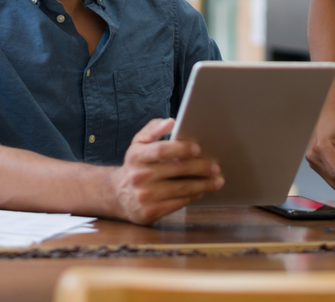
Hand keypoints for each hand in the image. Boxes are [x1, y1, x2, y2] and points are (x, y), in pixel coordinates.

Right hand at [106, 118, 223, 224]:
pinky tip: (202, 191)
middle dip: (201, 168)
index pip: (161, 150)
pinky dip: (193, 196)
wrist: (118, 194)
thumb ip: (153, 129)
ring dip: (203, 184)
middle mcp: (139, 176)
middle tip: (215, 167)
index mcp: (136, 155)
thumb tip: (171, 121)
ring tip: (216, 180)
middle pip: (177, 169)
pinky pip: (178, 203)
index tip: (198, 149)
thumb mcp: (138, 143)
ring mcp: (145, 196)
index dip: (181, 148)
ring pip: (182, 188)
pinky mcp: (150, 212)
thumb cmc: (136, 164)